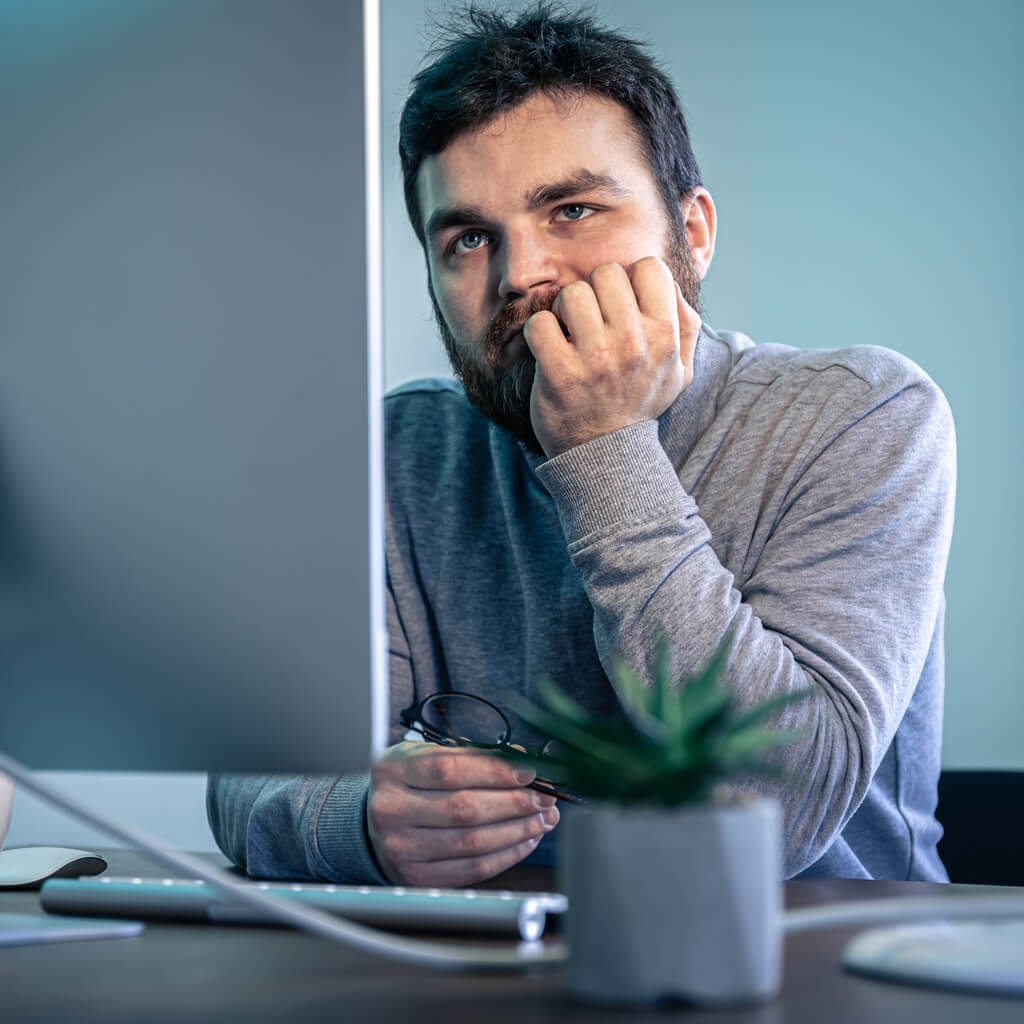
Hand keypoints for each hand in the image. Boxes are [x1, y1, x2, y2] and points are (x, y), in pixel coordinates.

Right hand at [366, 743, 559, 886]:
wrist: (374, 823)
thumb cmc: (407, 784)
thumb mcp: (425, 756)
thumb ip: (470, 756)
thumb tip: (520, 762)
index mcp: (393, 770)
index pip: (451, 769)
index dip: (496, 770)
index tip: (529, 771)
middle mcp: (391, 810)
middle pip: (465, 808)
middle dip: (515, 803)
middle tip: (544, 797)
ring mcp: (401, 848)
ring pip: (472, 842)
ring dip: (517, 830)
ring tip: (541, 818)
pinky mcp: (417, 877)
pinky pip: (472, 869)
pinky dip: (505, 855)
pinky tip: (524, 840)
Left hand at [522, 256, 700, 457]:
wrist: (605, 454)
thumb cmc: (638, 403)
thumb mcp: (679, 371)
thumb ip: (685, 325)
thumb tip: (670, 283)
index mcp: (664, 337)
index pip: (649, 268)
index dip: (630, 280)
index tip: (620, 306)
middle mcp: (633, 344)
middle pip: (606, 274)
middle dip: (594, 292)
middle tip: (590, 320)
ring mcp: (595, 359)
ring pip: (571, 294)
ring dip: (564, 311)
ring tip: (570, 335)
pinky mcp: (559, 373)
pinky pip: (539, 323)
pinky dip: (539, 333)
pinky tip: (549, 350)